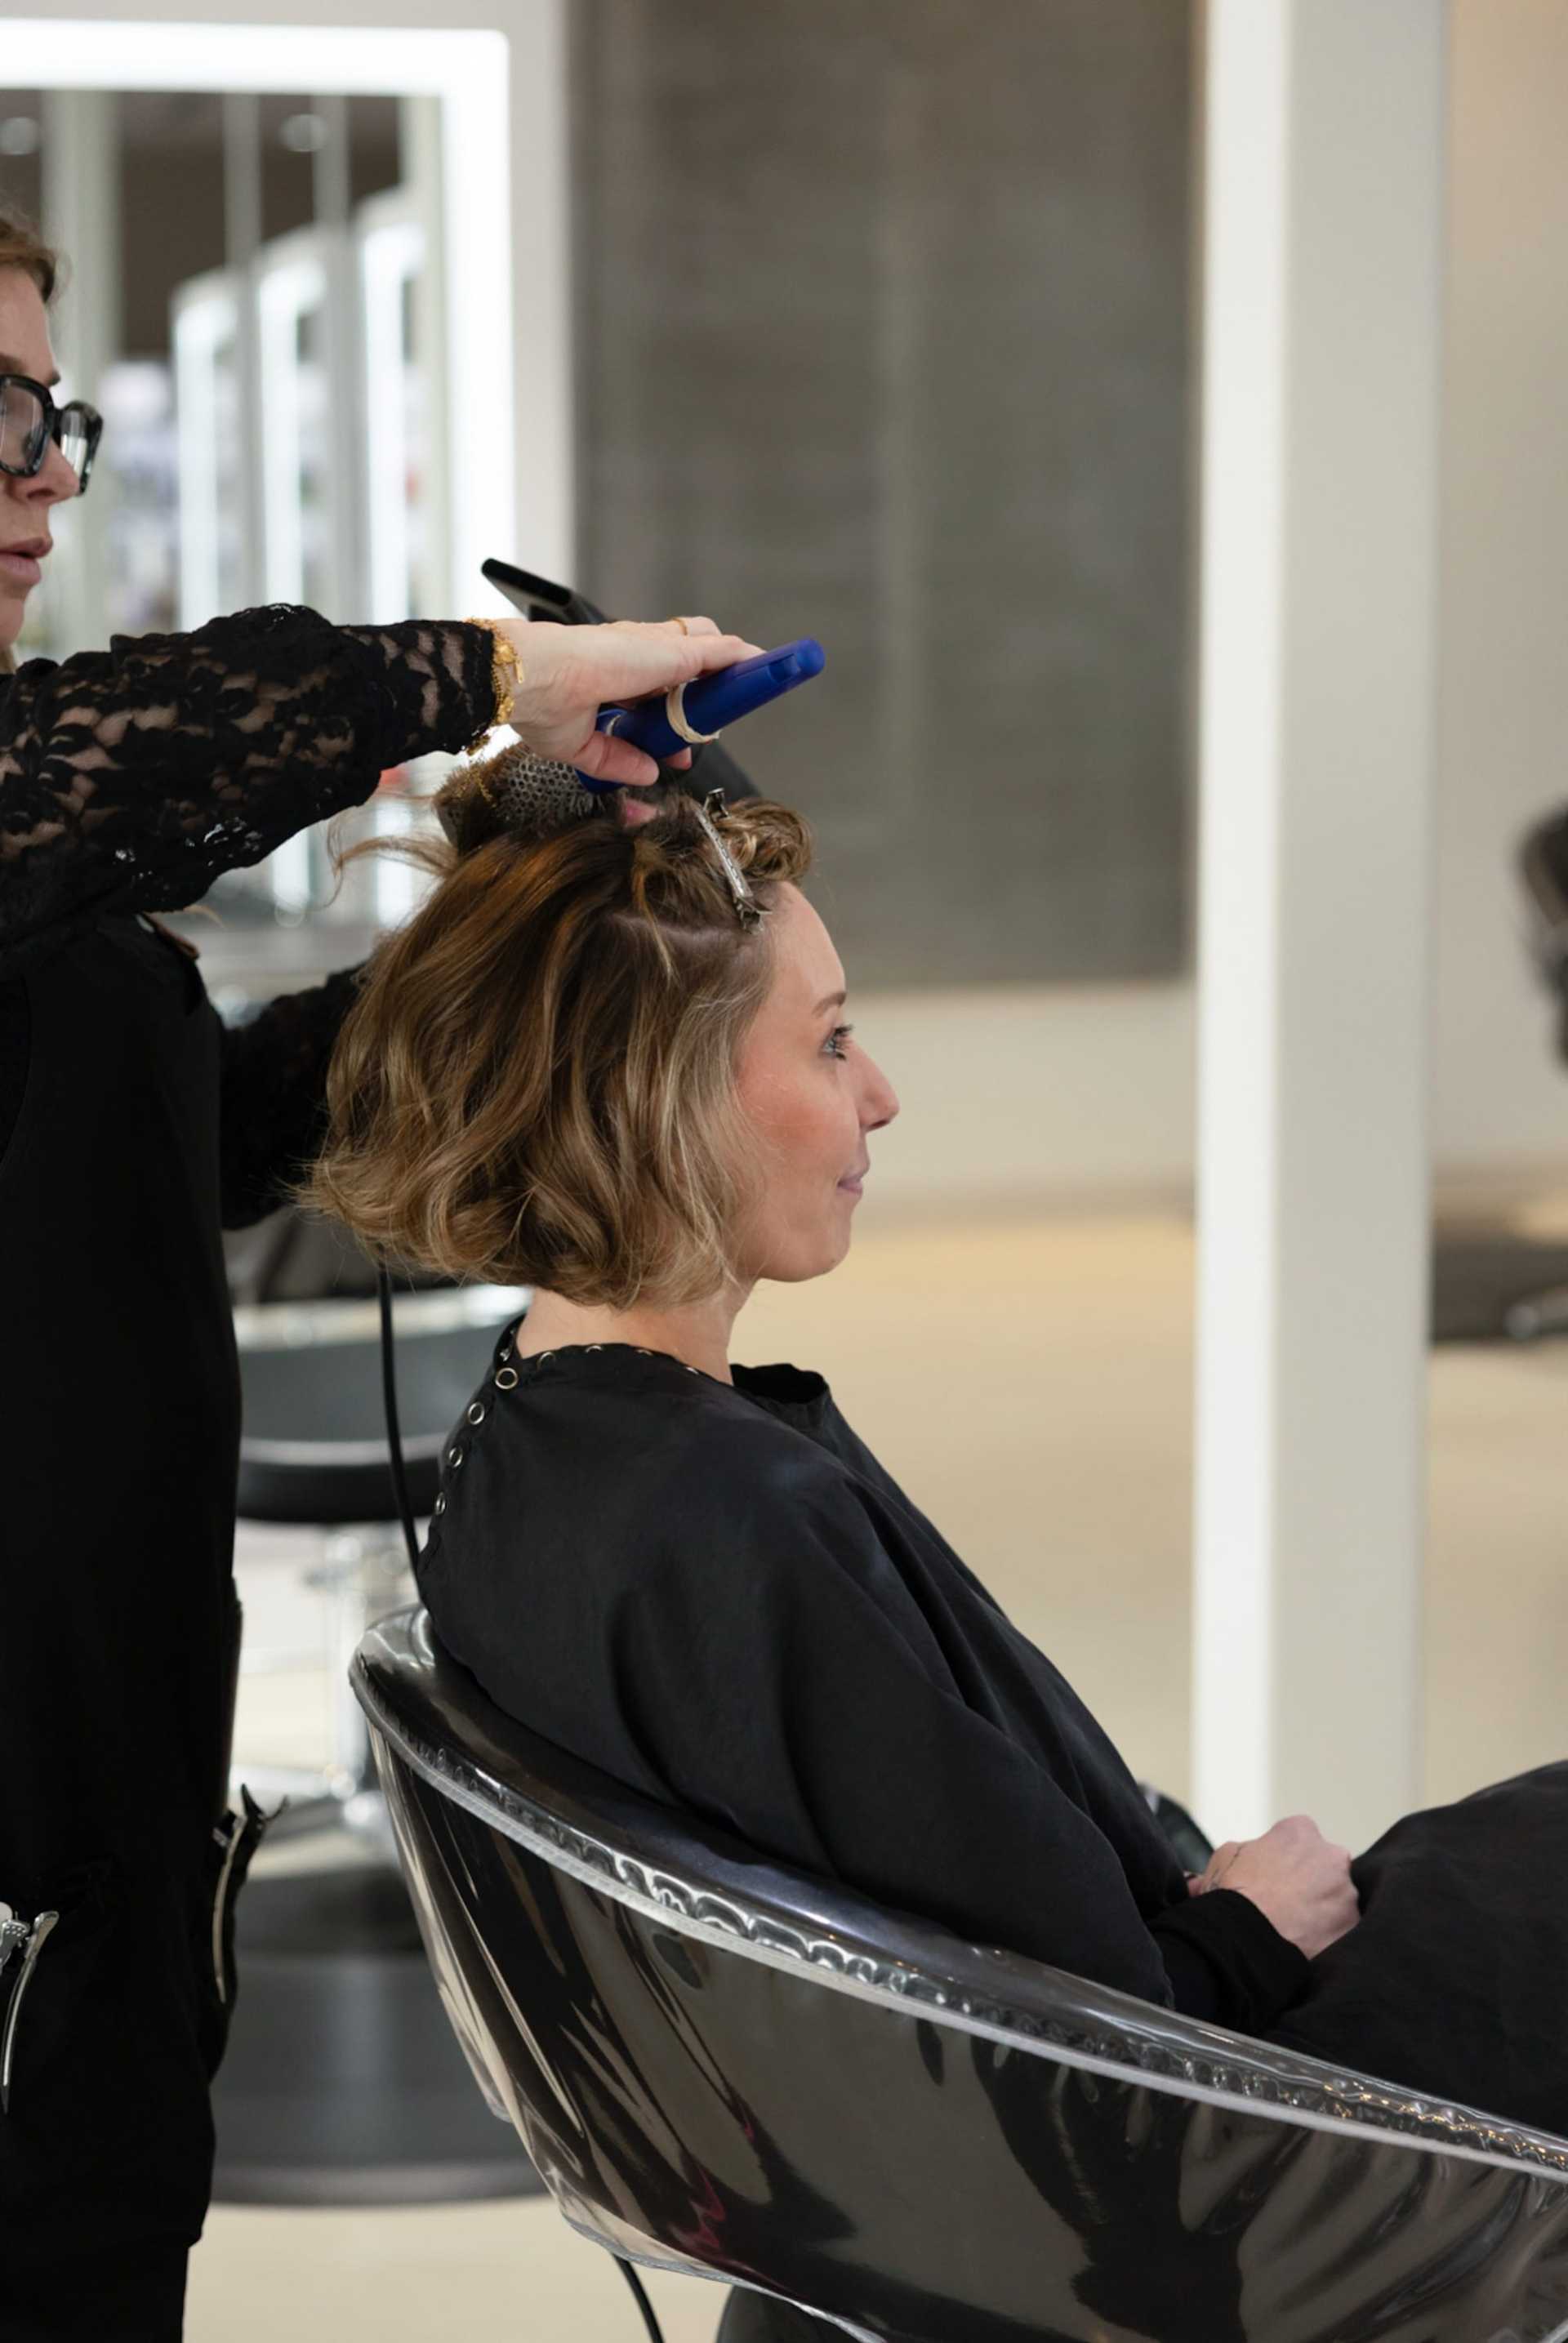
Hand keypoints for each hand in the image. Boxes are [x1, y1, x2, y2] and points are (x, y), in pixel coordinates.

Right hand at [493, 616, 763, 785]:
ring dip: (729, 669)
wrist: (530, 679)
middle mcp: (636, 655)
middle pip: (687, 663)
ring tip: (753, 686)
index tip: (679, 744)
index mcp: (612, 673)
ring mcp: (656, 651)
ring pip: (707, 649)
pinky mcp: (673, 653)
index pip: (656, 686)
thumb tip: (649, 771)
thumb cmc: (537, 703)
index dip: (674, 713)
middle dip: (705, 691)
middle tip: (716, 721)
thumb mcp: (581, 746)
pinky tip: (764, 669)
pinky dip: (743, 660)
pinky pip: (721, 653)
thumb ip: (617, 759)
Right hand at [1189, 1815, 1359, 1959]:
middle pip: (1325, 1867)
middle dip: (1311, 1881)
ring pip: (1338, 1899)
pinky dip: (1328, 1935)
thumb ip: (1245, 1850)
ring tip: (1295, 1927)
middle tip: (1287, 1903)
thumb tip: (1245, 1859)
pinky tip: (1306, 1943)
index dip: (1285, 1858)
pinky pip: (1343, 1928)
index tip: (1275, 1876)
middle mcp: (1331, 1856)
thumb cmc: (1234, 1894)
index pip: (1300, 1838)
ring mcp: (1346, 1892)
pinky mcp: (1352, 1925)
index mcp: (1300, 1832)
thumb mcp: (1225, 1857)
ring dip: (1322, 1910)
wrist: (1247, 1939)